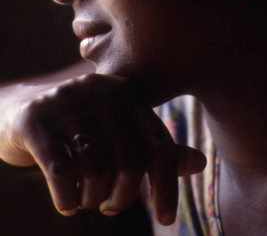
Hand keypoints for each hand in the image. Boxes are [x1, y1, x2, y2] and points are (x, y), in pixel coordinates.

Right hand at [0, 73, 205, 224]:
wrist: (23, 110)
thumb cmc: (83, 128)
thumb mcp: (120, 133)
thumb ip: (155, 148)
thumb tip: (200, 163)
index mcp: (126, 92)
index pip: (159, 144)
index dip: (167, 185)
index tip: (167, 219)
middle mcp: (100, 89)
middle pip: (129, 162)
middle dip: (122, 197)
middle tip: (109, 205)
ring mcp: (66, 100)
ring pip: (96, 170)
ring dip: (93, 199)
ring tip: (86, 199)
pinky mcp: (35, 118)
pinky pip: (61, 171)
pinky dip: (67, 199)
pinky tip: (66, 204)